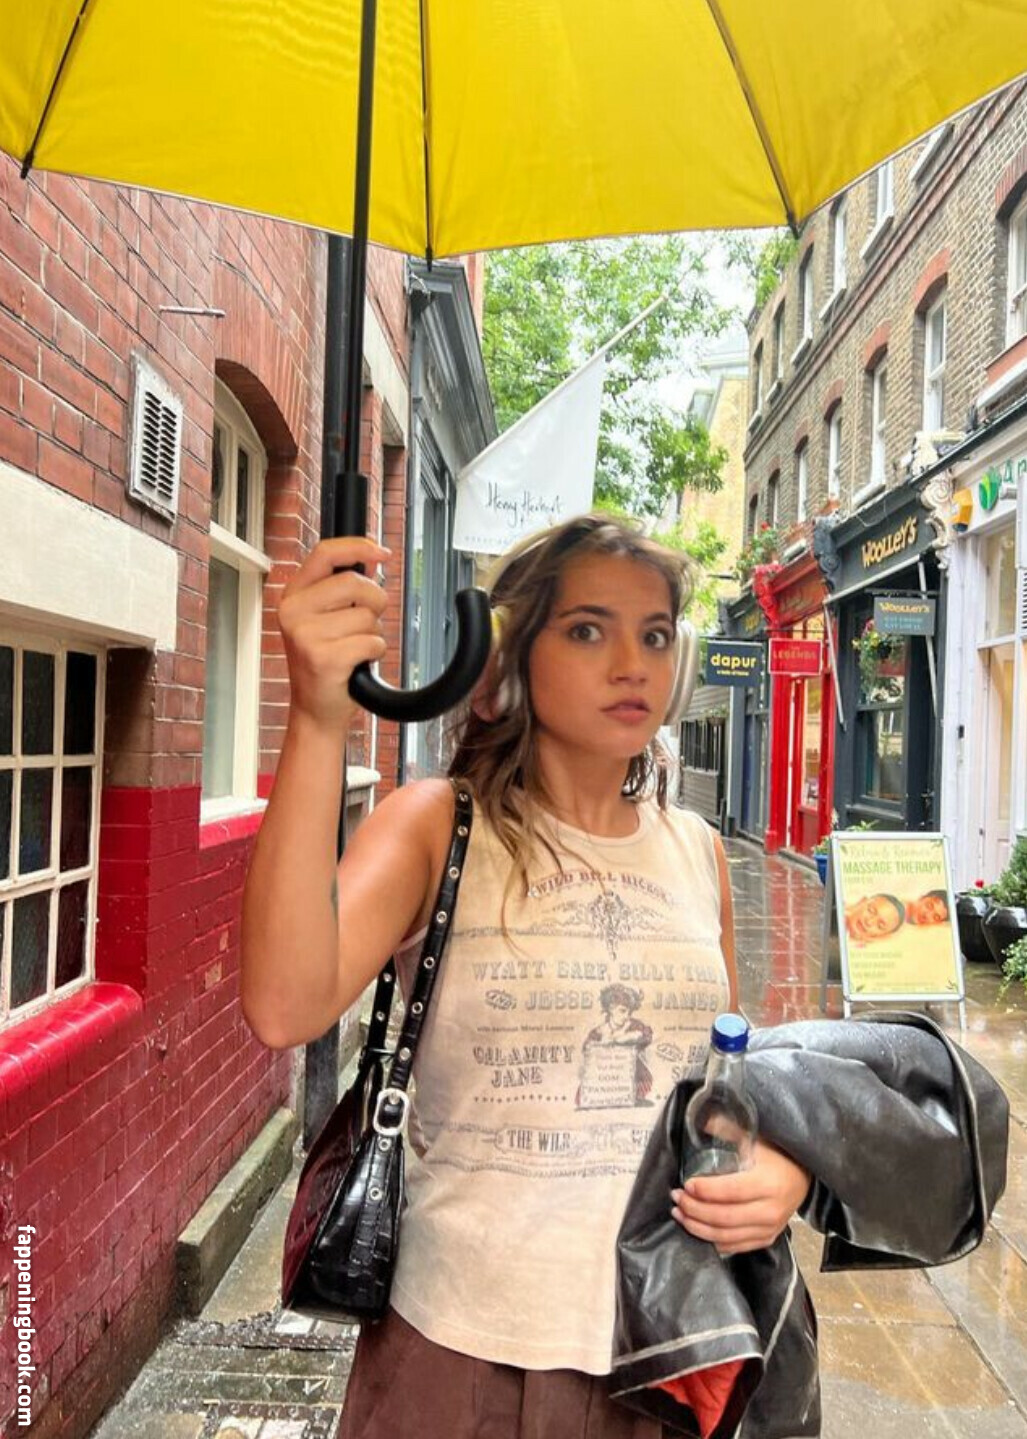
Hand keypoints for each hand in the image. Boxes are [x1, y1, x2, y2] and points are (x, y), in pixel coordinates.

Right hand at [278, 537, 390, 728]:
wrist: (314, 710)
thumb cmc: (324, 663)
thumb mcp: (320, 620)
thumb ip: (337, 590)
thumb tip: (371, 560)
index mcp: (293, 596)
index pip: (324, 554)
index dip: (357, 546)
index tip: (382, 552)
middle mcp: (293, 613)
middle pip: (355, 582)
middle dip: (374, 600)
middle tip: (367, 621)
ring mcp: (306, 635)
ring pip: (366, 616)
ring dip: (373, 633)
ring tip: (354, 648)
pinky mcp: (324, 658)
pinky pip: (372, 642)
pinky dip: (375, 652)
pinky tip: (358, 663)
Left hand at [670, 1139, 810, 1254]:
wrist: (803, 1176)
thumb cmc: (779, 1156)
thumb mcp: (756, 1138)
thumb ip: (728, 1130)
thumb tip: (701, 1120)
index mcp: (768, 1183)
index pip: (730, 1191)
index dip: (705, 1190)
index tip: (686, 1184)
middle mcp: (770, 1209)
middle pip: (724, 1217)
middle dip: (694, 1210)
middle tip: (677, 1198)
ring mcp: (769, 1228)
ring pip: (726, 1236)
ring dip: (698, 1227)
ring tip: (680, 1214)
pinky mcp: (766, 1238)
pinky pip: (735, 1247)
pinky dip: (713, 1240)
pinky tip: (698, 1229)